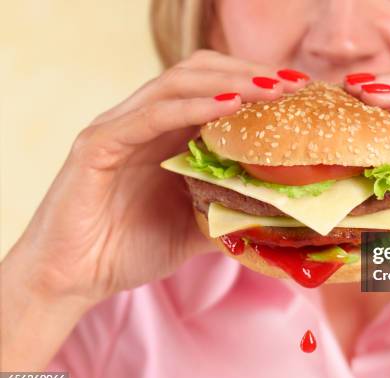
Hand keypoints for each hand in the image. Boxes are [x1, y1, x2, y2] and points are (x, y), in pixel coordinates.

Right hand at [5, 50, 307, 304]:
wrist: (75, 279)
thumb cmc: (130, 248)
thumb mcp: (195, 226)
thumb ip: (229, 210)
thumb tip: (279, 213)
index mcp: (167, 134)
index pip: (215, 88)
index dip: (257, 83)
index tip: (300, 92)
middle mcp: (144, 121)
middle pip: (199, 72)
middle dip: (250, 73)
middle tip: (294, 83)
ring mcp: (120, 128)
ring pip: (176, 84)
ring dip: (229, 82)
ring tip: (271, 90)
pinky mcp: (98, 145)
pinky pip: (148, 116)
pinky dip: (190, 107)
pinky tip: (228, 107)